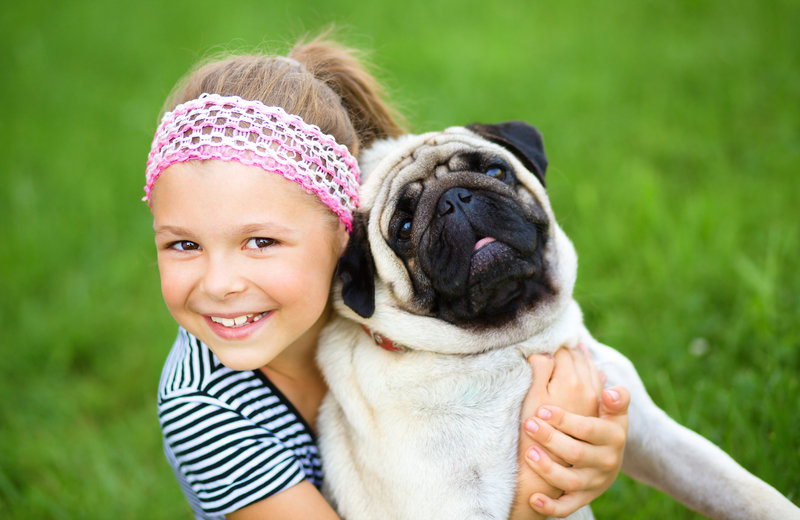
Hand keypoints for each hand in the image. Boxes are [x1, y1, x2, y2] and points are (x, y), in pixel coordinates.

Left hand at [522, 346, 629, 516]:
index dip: (567, 420)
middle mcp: (606, 459)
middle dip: (551, 438)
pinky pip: (567, 506)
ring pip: (571, 480)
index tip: (543, 410)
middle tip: (528, 424)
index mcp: (612, 433)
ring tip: (528, 452)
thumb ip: (598, 383)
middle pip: (577, 452)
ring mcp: (595, 481)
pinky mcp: (584, 498)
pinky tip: (533, 501)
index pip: (589, 428)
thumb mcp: (608, 405)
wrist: (603, 460)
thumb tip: (588, 357)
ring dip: (548, 469)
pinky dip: (551, 507)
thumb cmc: (600, 423)